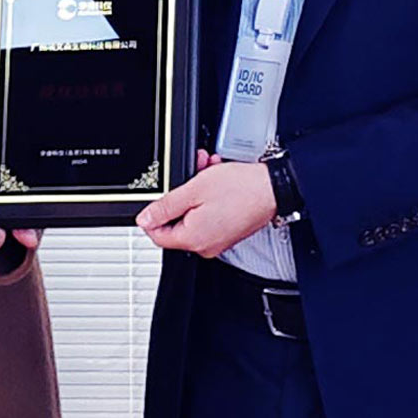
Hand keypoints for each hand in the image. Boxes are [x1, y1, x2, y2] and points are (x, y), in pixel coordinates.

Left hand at [134, 152, 277, 259]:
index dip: (154, 213)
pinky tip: (215, 180)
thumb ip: (165, 206)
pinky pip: (208, 217)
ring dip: (196, 192)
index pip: (157, 235)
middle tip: (189, 174)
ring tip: (206, 171)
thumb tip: (144, 219)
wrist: (273, 189)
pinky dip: (208, 199)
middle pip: (177, 223)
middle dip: (180, 195)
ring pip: (193, 216)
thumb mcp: (193, 190)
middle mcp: (205, 246)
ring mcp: (218, 240)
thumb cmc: (240, 189)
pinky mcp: (228, 233)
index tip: (161, 196)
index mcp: (192, 239)